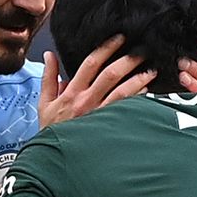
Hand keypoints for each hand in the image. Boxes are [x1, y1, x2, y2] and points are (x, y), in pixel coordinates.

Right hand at [38, 35, 153, 125]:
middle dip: (129, 60)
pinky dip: (138, 100)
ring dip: (139, 80)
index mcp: (72, 92)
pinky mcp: (108, 127)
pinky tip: (147, 93)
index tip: (120, 38)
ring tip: (152, 71)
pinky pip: (126, 110)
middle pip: (111, 74)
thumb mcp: (44, 102)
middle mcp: (87, 101)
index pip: (91, 63)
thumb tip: (49, 55)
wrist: (52, 158)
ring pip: (123, 92)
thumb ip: (48, 77)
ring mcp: (99, 115)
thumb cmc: (51, 130)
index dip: (106, 48)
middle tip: (143, 50)